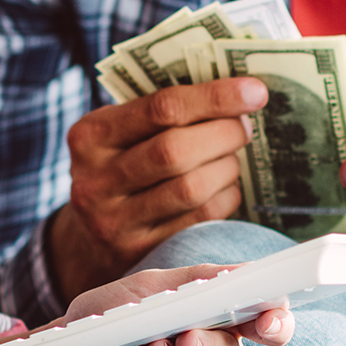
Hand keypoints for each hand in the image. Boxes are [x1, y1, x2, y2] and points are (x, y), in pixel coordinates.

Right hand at [49, 77, 269, 301]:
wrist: (89, 237)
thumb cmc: (121, 166)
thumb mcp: (122, 133)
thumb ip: (163, 112)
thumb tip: (237, 92)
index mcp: (90, 136)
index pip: (161, 108)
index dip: (215, 97)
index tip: (255, 92)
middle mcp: (94, 180)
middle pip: (175, 151)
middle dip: (223, 134)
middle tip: (244, 128)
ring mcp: (114, 222)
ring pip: (190, 188)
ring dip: (227, 168)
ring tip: (232, 157)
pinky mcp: (139, 253)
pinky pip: (199, 220)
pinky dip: (225, 198)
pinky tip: (225, 187)